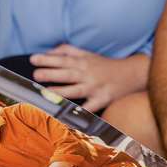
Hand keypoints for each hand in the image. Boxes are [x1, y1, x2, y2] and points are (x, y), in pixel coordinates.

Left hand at [30, 45, 144, 111]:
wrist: (132, 74)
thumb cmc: (106, 65)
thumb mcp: (88, 53)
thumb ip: (69, 50)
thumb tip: (49, 51)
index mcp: (84, 61)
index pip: (63, 58)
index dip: (48, 58)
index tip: (33, 59)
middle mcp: (88, 73)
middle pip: (68, 72)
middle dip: (51, 73)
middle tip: (35, 74)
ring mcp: (95, 87)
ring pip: (76, 89)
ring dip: (61, 90)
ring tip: (45, 91)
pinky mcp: (102, 100)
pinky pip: (89, 108)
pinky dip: (80, 112)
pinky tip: (69, 115)